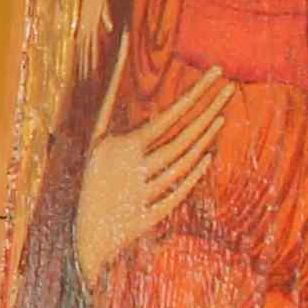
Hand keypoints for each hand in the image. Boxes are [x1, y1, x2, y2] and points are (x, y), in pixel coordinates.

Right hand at [74, 75, 229, 280]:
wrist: (79, 237)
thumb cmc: (92, 182)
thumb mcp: (96, 147)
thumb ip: (114, 115)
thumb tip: (130, 80)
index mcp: (114, 146)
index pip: (166, 115)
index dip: (193, 93)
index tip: (215, 71)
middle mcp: (127, 167)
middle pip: (179, 135)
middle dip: (207, 107)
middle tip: (228, 87)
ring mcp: (139, 192)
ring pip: (182, 161)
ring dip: (204, 138)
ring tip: (220, 117)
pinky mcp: (147, 216)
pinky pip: (178, 191)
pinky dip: (194, 173)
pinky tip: (208, 155)